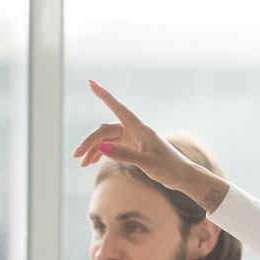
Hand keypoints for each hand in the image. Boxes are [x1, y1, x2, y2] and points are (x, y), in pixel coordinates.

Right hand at [72, 80, 229, 210]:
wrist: (182, 177)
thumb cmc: (169, 168)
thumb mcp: (146, 163)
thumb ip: (124, 155)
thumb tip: (101, 147)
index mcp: (139, 129)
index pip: (118, 108)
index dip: (104, 95)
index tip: (91, 82)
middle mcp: (134, 131)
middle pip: (105, 131)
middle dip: (89, 141)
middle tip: (77, 156)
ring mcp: (132, 139)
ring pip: (105, 140)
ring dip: (93, 149)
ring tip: (82, 163)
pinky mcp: (131, 148)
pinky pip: (110, 147)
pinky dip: (100, 153)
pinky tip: (91, 162)